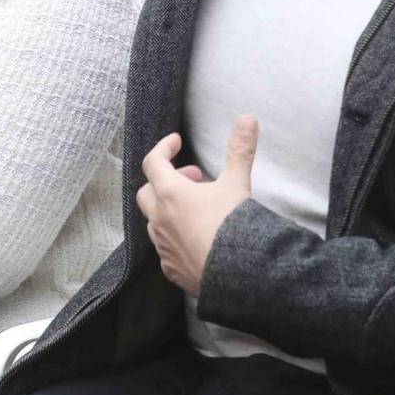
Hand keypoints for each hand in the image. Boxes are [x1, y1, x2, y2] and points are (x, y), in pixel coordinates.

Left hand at [135, 116, 256, 296]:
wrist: (237, 276)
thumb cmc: (232, 227)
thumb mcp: (238, 183)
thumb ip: (240, 149)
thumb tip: (247, 118)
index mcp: (170, 194)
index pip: (153, 162)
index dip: (163, 148)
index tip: (176, 142)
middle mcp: (159, 219)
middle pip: (147, 192)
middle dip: (165, 181)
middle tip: (194, 180)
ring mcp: (163, 246)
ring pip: (154, 221)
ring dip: (170, 210)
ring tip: (197, 210)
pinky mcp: (171, 268)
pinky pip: (165, 248)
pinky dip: (175, 237)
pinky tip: (195, 239)